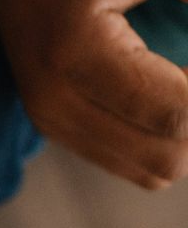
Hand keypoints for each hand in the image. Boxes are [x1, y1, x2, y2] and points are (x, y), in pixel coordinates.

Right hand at [0, 0, 187, 188]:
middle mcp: (56, 102)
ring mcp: (51, 122)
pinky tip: (165, 97)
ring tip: (185, 85)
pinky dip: (162, 141)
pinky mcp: (55, 130)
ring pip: (152, 173)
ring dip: (184, 138)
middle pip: (166, 158)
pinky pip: (131, 165)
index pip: (173, 113)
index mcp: (77, 55)